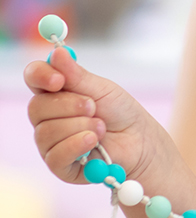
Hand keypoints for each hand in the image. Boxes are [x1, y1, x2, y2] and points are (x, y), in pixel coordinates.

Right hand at [26, 47, 164, 187]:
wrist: (140, 140)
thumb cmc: (120, 112)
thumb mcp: (101, 88)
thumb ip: (76, 75)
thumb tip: (56, 52)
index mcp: (56, 92)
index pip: (34, 78)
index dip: (41, 76)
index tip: (58, 80)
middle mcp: (47, 117)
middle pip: (36, 107)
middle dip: (71, 106)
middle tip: (94, 107)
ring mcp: (50, 142)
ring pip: (46, 132)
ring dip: (81, 126)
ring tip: (101, 127)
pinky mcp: (59, 165)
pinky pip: (55, 155)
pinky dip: (77, 145)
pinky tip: (94, 142)